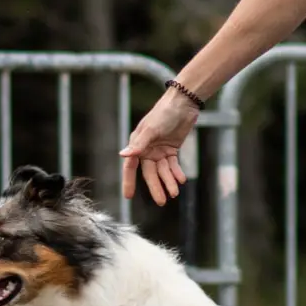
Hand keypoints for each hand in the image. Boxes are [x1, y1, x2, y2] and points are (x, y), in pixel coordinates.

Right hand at [119, 90, 198, 204]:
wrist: (183, 103)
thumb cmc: (163, 113)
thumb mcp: (151, 129)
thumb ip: (138, 144)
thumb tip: (122, 155)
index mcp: (138, 144)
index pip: (131, 167)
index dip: (129, 181)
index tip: (128, 196)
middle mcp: (147, 149)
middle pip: (150, 173)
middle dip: (156, 187)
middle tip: (162, 202)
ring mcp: (160, 150)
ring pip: (163, 171)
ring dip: (168, 182)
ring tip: (175, 192)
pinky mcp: (172, 149)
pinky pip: (173, 165)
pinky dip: (177, 173)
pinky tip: (181, 180)